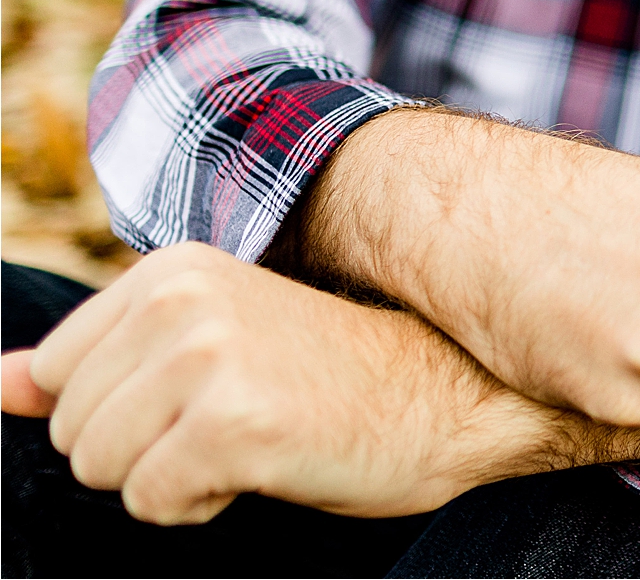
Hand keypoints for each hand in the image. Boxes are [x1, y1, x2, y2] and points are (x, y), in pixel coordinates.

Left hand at [0, 243, 639, 524]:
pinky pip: (154, 503)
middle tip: (240, 418)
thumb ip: (97, 362)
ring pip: (102, 470)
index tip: (210, 394)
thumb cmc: (331, 373)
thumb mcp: (209, 345)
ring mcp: (207, 359)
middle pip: (72, 430)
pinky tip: (269, 463)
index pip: (57, 377)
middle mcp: (181, 301)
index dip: (126, 411)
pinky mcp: (233, 423)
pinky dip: (205, 504)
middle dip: (143, 449)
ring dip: (172, 478)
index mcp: (170, 270)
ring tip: (254, 438)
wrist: (446, 393)